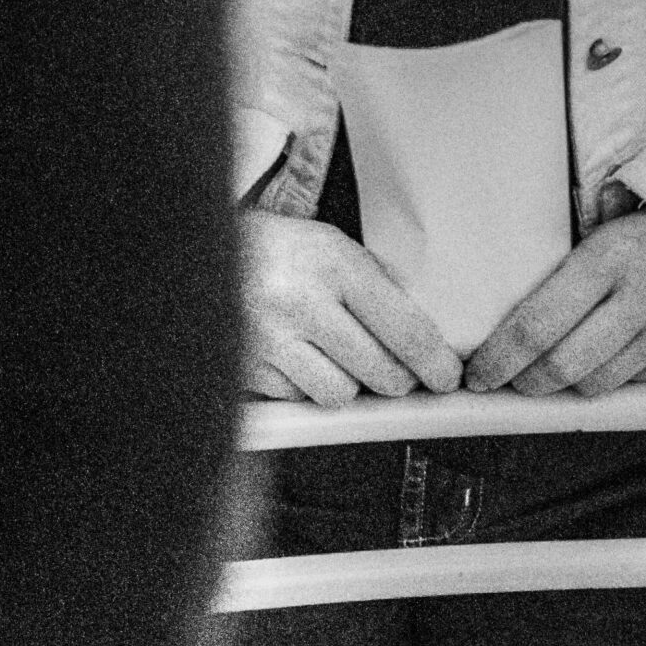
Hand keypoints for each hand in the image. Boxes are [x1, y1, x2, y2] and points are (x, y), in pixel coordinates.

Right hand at [241, 212, 462, 404]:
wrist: (198, 248)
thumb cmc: (279, 249)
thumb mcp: (332, 246)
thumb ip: (375, 285)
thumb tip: (425, 341)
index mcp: (333, 262)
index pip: (403, 328)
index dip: (434, 361)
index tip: (447, 376)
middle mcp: (301, 302)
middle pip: (379, 372)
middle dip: (398, 378)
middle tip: (399, 371)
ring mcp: (268, 339)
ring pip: (339, 393)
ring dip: (349, 384)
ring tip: (340, 357)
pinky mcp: (244, 367)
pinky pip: (298, 399)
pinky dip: (306, 386)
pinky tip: (299, 358)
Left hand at [462, 212, 645, 396]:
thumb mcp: (602, 242)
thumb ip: (560, 281)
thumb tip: (498, 336)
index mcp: (611, 256)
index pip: (537, 322)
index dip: (499, 357)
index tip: (477, 376)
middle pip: (563, 366)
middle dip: (527, 382)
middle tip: (512, 380)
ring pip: (597, 385)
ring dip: (570, 385)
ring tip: (564, 365)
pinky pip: (635, 389)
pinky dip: (615, 380)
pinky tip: (616, 356)